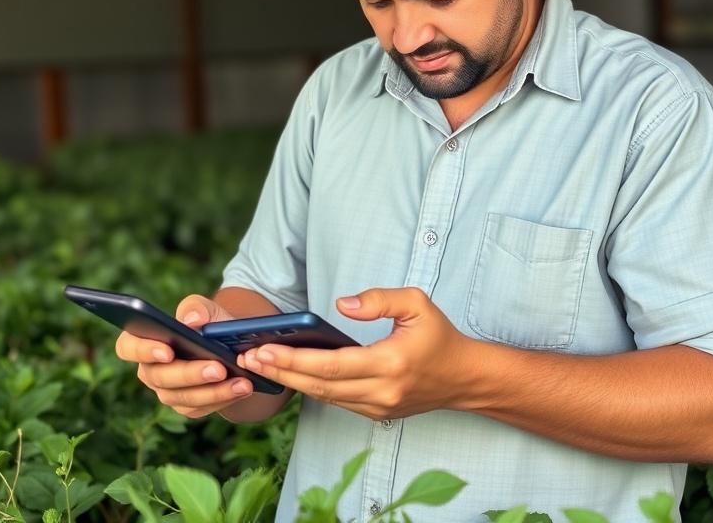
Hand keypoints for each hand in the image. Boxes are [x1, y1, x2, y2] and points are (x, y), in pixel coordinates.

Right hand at [114, 293, 253, 417]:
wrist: (230, 347)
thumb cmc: (209, 324)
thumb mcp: (206, 310)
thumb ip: (196, 308)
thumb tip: (192, 321)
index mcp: (144, 341)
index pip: (127, 346)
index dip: (142, 350)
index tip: (167, 350)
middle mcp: (150, 370)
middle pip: (160, 377)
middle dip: (190, 374)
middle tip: (218, 368)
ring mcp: (167, 391)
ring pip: (182, 397)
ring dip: (213, 391)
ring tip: (241, 381)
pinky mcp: (186, 406)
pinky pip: (201, 407)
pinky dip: (223, 398)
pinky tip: (242, 387)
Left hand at [238, 287, 475, 420]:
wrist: (465, 378)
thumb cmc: (440, 337)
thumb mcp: (417, 304)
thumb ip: (379, 299)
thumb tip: (341, 304)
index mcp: (390, 363)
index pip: (331, 365)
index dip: (294, 360)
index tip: (263, 349)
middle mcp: (382, 391)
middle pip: (319, 386)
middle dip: (281, 372)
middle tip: (247, 358)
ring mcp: (378, 407)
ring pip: (324, 397)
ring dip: (290, 381)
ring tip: (259, 365)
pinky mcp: (376, 413)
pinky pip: (336, 401)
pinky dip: (310, 388)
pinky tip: (289, 373)